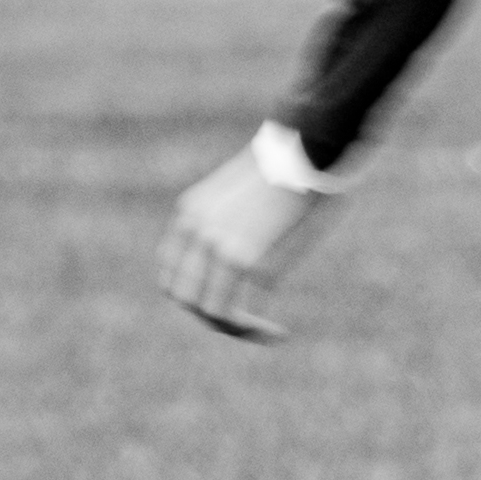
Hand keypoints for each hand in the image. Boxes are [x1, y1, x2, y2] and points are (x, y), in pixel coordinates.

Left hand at [157, 143, 328, 342]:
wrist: (309, 145)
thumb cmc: (297, 163)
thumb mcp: (250, 191)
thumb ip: (240, 219)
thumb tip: (256, 242)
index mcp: (192, 211)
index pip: (171, 269)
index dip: (192, 295)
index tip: (222, 303)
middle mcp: (195, 230)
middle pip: (184, 295)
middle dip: (213, 317)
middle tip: (245, 324)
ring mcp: (216, 246)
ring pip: (208, 310)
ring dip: (235, 329)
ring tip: (263, 334)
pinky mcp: (244, 260)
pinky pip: (237, 312)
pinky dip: (255, 331)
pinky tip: (277, 334)